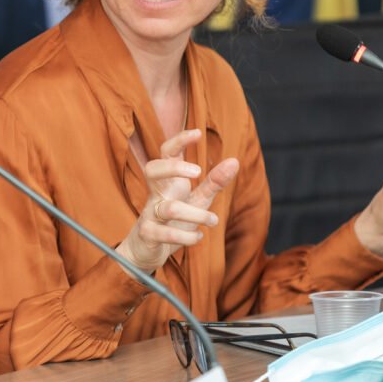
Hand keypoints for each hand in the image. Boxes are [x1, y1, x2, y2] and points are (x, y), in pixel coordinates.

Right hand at [117, 129, 239, 273]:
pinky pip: (165, 233)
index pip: (166, 152)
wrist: (147, 249)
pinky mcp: (148, 234)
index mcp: (167, 180)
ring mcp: (149, 212)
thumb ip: (214, 182)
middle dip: (174, 168)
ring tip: (213, 220)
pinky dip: (187, 236)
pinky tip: (198, 237)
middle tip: (197, 172)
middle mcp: (155, 193)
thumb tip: (235, 161)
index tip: (198, 133)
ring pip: (169, 208)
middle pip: (152, 169)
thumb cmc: (174, 219)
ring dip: (196, 214)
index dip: (179, 140)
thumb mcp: (198, 199)